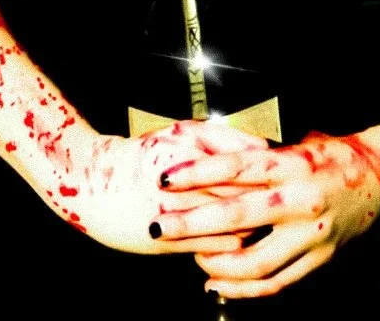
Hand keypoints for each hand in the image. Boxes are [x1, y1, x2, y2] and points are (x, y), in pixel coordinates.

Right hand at [69, 120, 268, 254]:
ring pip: (232, 222)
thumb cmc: (144, 154)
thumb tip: (263, 149)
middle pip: (241, 192)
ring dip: (254, 223)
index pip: (244, 161)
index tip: (287, 172)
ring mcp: (175, 213)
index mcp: (187, 149)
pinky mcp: (168, 241)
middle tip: (286, 200)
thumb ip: (221, 138)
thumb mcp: (178, 133)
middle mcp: (182, 181)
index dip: (271, 169)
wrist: (92, 185)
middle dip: (267, 198)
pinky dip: (232, 244)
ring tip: (267, 220)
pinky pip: (214, 247)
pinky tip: (240, 239)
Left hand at [151, 132, 379, 297]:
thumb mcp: (296, 143)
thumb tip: (209, 157)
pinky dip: (244, 289)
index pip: (236, 167)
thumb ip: (259, 156)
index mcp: (292, 164)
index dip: (198, 173)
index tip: (165, 178)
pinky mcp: (321, 259)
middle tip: (158, 225)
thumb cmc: (331, 151)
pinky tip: (217, 284)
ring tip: (188, 258)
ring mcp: (312, 235)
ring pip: (254, 261)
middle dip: (191, 223)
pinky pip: (276, 284)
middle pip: (236, 216)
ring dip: (215, 264)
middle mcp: (301, 200)